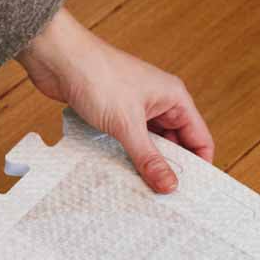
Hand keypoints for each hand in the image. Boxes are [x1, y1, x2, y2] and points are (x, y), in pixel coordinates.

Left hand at [18, 7, 213, 193]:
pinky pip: (130, 144)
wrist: (60, 59)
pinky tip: (124, 177)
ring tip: (145, 194)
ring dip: (148, 166)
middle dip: (172, 170)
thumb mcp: (127, 124)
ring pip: (151, 146)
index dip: (199, 165)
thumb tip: (169, 184)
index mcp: (173, 97)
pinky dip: (129, 160)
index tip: (192, 193)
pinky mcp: (116, 116)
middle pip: (176, 145)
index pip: (199, 137)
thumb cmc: (97, 77)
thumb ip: (148, 157)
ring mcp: (137, 110)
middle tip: (166, 201)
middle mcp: (159, 103)